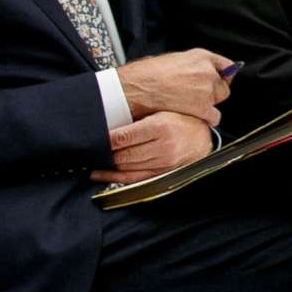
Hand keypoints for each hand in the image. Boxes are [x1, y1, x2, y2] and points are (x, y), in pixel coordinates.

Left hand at [92, 113, 214, 182]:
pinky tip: (102, 174)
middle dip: (104, 154)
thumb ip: (139, 118)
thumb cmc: (180, 121)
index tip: (94, 138)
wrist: (203, 138)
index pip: (124, 137)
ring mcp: (162, 162)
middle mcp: (162, 146)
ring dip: (107, 166)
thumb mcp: (162, 112)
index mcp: (160, 127)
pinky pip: (134, 179)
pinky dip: (115, 177)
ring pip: (126, 168)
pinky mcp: (161, 173)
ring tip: (92, 162)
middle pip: (123, 155)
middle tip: (89, 150)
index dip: (105, 139)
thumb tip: (111, 125)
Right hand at [118, 49, 228, 124]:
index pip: (227, 66)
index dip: (221, 76)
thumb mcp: (171, 60)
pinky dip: (205, 120)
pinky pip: (213, 117)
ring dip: (206, 107)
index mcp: (200, 56)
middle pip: (223, 87)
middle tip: (195, 97)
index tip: (219, 81)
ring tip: (187, 107)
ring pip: (217, 103)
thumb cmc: (143, 75)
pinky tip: (191, 117)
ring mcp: (206, 90)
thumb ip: (189, 66)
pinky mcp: (203, 107)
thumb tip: (194, 73)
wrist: (132, 90)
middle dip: (212, 94)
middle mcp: (207, 71)